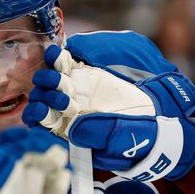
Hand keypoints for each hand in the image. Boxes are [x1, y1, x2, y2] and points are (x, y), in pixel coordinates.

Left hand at [23, 44, 194, 180]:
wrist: (157, 117)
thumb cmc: (137, 136)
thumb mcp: (119, 139)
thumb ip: (96, 133)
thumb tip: (73, 128)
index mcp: (69, 130)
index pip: (42, 123)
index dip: (37, 115)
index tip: (42, 110)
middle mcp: (66, 110)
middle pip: (42, 100)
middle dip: (44, 96)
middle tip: (63, 95)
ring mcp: (74, 91)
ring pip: (50, 82)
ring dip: (48, 77)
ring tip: (56, 75)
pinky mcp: (84, 75)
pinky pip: (64, 65)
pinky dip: (58, 59)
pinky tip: (55, 54)